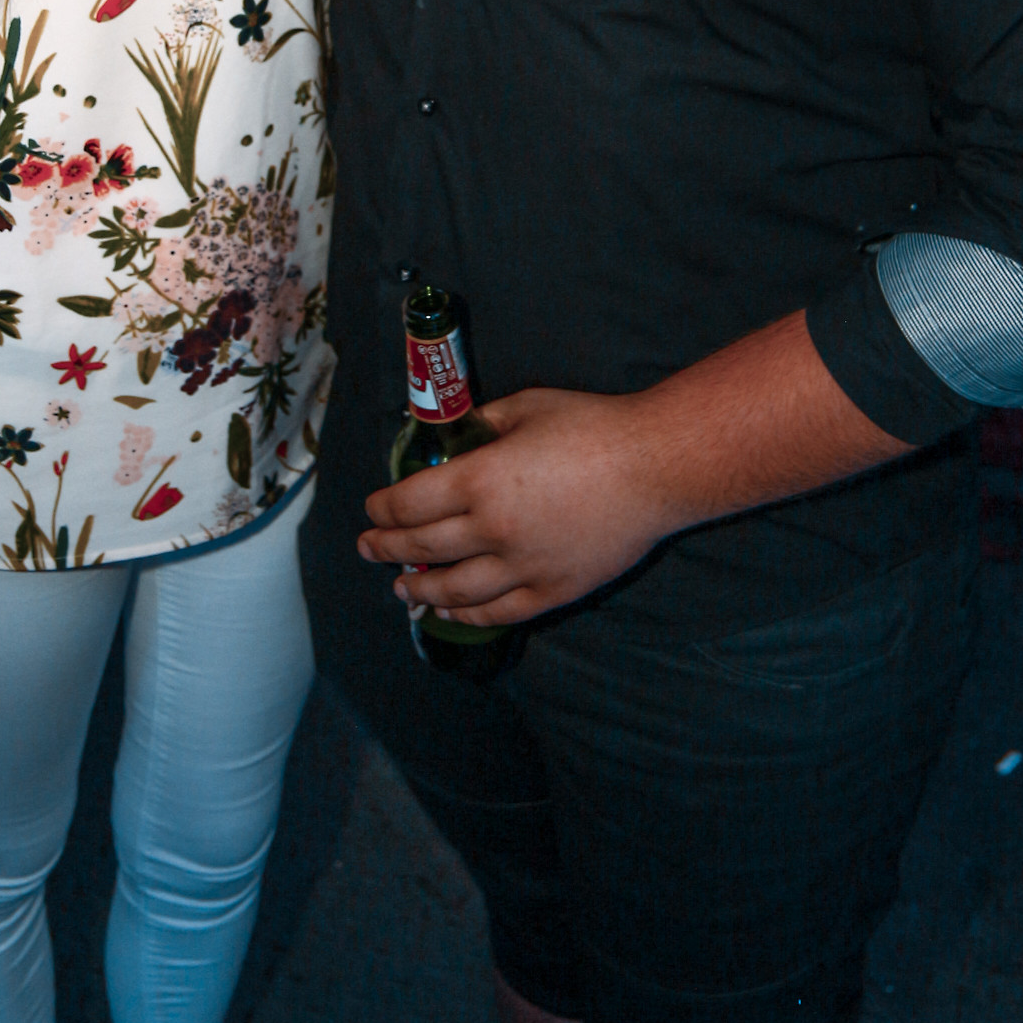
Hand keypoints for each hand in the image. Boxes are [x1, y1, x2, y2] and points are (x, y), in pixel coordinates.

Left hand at [359, 384, 678, 625]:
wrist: (655, 467)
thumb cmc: (591, 427)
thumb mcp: (526, 407)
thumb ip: (483, 425)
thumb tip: (455, 437)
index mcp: (480, 479)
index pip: (410, 503)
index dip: (383, 508)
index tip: (372, 509)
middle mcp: (492, 529)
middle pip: (423, 546)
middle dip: (387, 548)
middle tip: (368, 548)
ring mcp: (522, 567)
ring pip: (454, 589)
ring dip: (420, 589)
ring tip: (402, 588)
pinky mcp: (553, 591)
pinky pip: (498, 612)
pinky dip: (467, 614)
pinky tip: (450, 611)